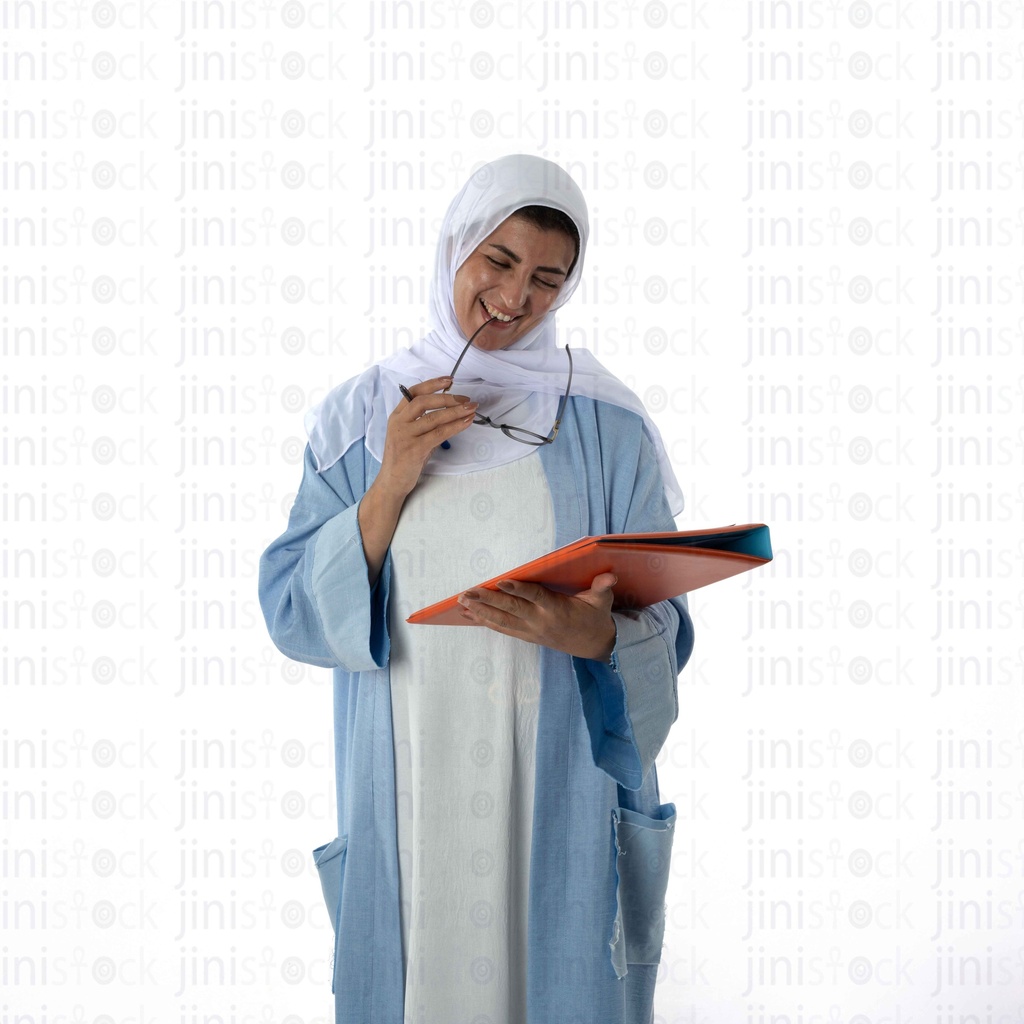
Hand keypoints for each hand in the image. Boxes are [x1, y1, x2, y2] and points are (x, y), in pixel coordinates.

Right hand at [377, 376, 477, 498]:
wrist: (391, 482)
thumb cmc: (403, 458)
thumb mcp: (410, 435)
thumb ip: (424, 423)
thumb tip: (450, 411)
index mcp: (396, 416)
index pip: (413, 392)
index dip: (432, 384)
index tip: (449, 380)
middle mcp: (399, 423)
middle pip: (424, 402)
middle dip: (448, 398)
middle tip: (466, 399)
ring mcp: (406, 436)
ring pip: (434, 418)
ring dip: (456, 412)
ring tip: (471, 409)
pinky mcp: (415, 449)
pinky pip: (439, 434)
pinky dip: (455, 426)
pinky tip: (466, 422)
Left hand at [456, 573, 617, 661]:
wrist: (595, 646)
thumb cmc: (595, 617)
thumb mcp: (602, 601)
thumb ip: (602, 587)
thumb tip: (610, 576)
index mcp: (556, 609)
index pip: (535, 597)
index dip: (518, 589)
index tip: (501, 582)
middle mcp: (540, 622)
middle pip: (511, 610)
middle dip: (487, 601)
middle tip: (466, 593)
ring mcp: (531, 631)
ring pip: (502, 622)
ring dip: (480, 612)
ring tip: (461, 604)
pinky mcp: (527, 637)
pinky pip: (502, 629)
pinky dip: (485, 622)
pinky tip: (470, 615)